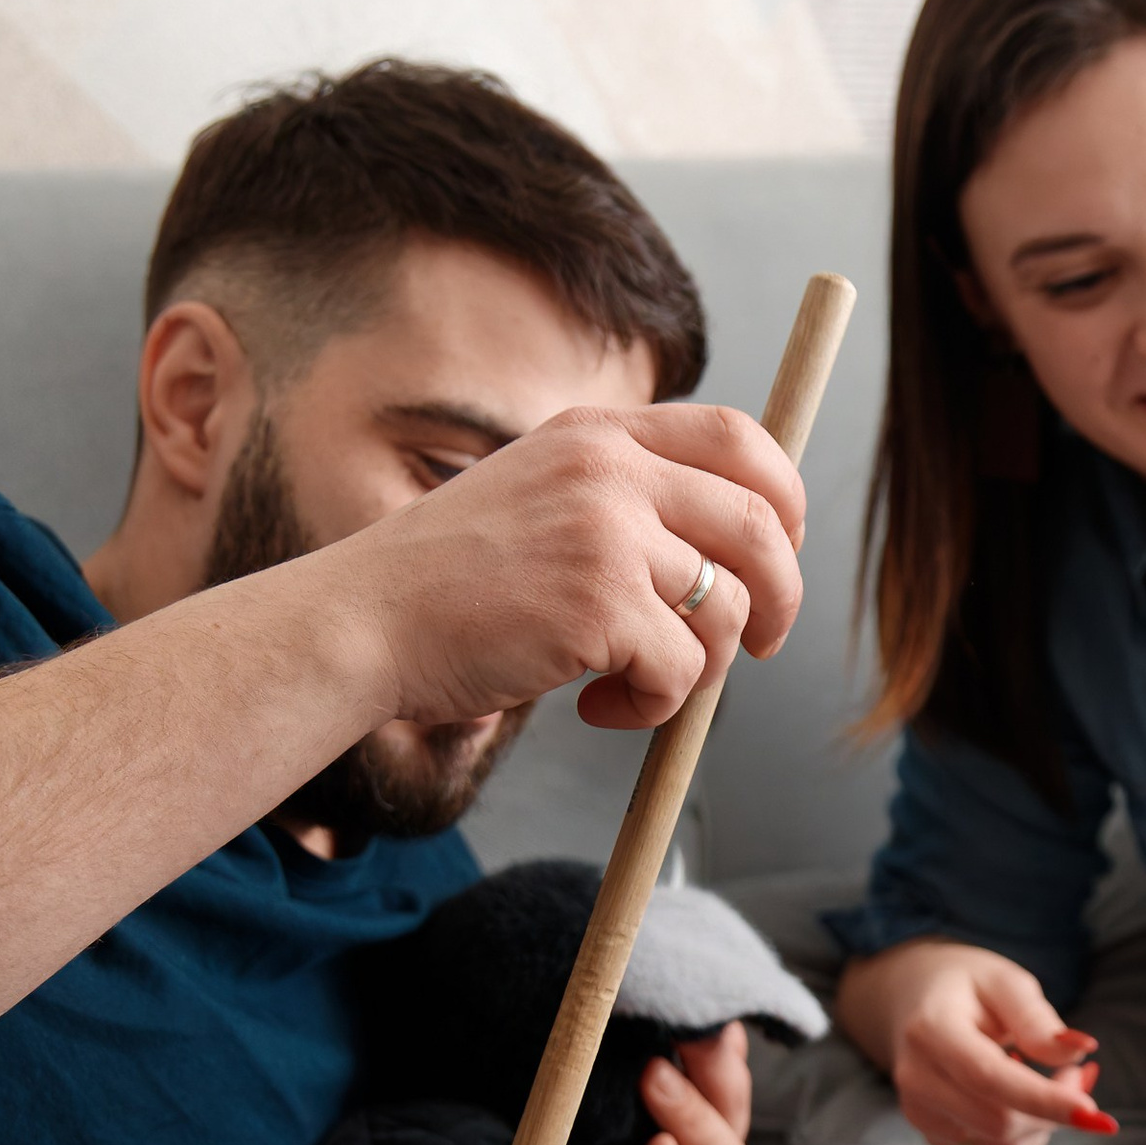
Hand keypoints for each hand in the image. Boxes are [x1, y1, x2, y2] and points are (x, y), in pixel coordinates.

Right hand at [346, 404, 807, 737]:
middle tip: (759, 647)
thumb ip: (626, 502)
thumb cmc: (450, 584)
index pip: (740, 437)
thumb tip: (745, 552)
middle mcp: (610, 471)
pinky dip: (653, 709)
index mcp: (598, 435)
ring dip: (698, 669)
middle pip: (760, 525)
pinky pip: (682, 672)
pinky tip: (594, 708)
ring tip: (632, 687)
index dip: (783, 497)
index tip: (780, 551)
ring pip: (726, 612)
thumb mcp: (541, 498)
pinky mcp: (601, 606)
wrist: (361, 624)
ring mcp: (608, 535)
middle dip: (780, 598)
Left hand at [587, 1024, 751, 1144]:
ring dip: (691, 1117)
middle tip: (676, 1034)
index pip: (727, 1076)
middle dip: (711, 1069)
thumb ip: (640, 1062)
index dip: (720, 1044)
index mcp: (698, 1120)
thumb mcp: (604, 1101)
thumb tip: (672, 1016)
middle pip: (732, 1112)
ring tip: (655, 1078)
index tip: (699, 1009)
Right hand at [836, 939, 1114, 1144]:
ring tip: (1056, 1079)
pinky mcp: (933, 1134)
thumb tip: (1079, 1052)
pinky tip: (1031, 1097)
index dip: (1044, 1101)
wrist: (910, 1001)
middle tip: (1081, 1071)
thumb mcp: (1004, 982)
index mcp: (931, 1031)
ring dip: (1047, 1124)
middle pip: (1000, 1123)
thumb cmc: (966, 986)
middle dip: (1057, 1108)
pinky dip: (1031, 1133)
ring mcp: (921, 1113)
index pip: (990, 1079)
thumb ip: (1038, 1019)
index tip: (1094, 1113)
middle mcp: (918, 1080)